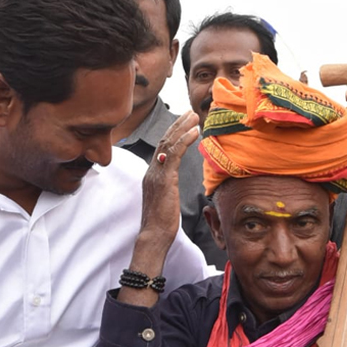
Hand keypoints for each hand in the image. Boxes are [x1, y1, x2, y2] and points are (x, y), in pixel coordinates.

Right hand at [138, 111, 199, 241]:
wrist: (154, 235)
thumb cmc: (161, 223)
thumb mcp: (165, 200)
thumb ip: (167, 188)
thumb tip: (173, 184)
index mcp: (151, 176)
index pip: (161, 149)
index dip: (172, 134)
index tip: (183, 122)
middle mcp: (151, 172)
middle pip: (164, 142)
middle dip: (177, 125)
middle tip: (189, 111)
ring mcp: (156, 175)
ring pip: (168, 144)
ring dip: (182, 127)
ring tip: (193, 116)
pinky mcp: (164, 179)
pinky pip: (174, 154)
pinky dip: (184, 140)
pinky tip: (194, 131)